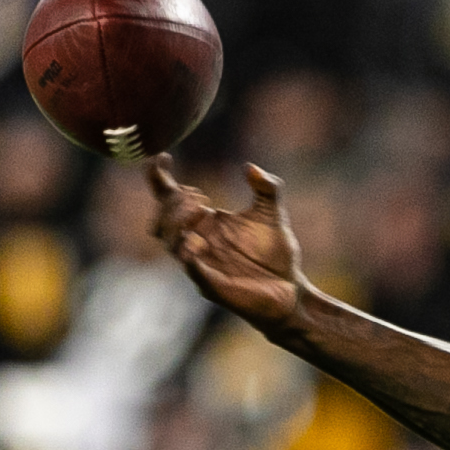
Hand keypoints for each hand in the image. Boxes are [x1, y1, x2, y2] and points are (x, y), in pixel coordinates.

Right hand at [149, 154, 306, 330]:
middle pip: (163, 217)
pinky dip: (187, 252)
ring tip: (202, 211)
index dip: (159, 178)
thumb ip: (267, 188)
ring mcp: (201, 263)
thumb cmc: (276, 254)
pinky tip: (197, 241)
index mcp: (205, 222)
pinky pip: (189, 267)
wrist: (290, 290)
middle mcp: (197, 241)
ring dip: (177, 222)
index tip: (163, 158)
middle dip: (175, 203)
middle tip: (202, 199)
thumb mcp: (273, 214)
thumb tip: (249, 167)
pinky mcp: (210, 283)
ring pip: (168, 240)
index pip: (170, 198)